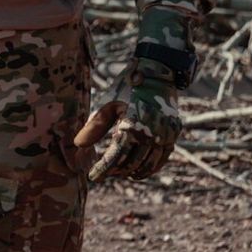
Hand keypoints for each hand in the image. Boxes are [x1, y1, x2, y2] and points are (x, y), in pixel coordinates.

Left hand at [74, 59, 182, 180]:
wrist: (156, 75)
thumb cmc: (126, 88)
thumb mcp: (108, 105)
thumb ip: (94, 127)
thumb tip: (78, 145)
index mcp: (132, 125)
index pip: (115, 156)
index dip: (103, 168)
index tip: (92, 176)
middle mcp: (151, 133)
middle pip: (131, 162)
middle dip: (116, 170)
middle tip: (105, 172)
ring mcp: (165, 135)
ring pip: (148, 164)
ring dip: (133, 171)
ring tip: (119, 173)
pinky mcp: (173, 135)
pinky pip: (162, 158)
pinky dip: (150, 168)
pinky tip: (138, 171)